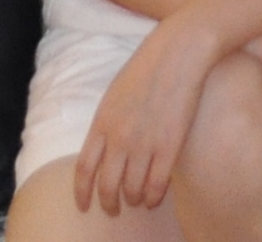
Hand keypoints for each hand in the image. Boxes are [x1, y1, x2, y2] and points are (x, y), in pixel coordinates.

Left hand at [72, 23, 214, 217]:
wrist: (179, 52)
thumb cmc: (147, 67)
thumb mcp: (114, 94)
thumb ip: (107, 124)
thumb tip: (105, 151)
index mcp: (102, 123)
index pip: (84, 169)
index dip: (82, 193)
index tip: (83, 206)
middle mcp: (119, 138)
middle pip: (107, 186)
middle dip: (109, 204)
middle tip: (113, 210)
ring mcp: (144, 143)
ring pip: (133, 190)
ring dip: (134, 200)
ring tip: (137, 201)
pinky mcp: (170, 146)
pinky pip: (157, 185)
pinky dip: (154, 198)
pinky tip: (155, 199)